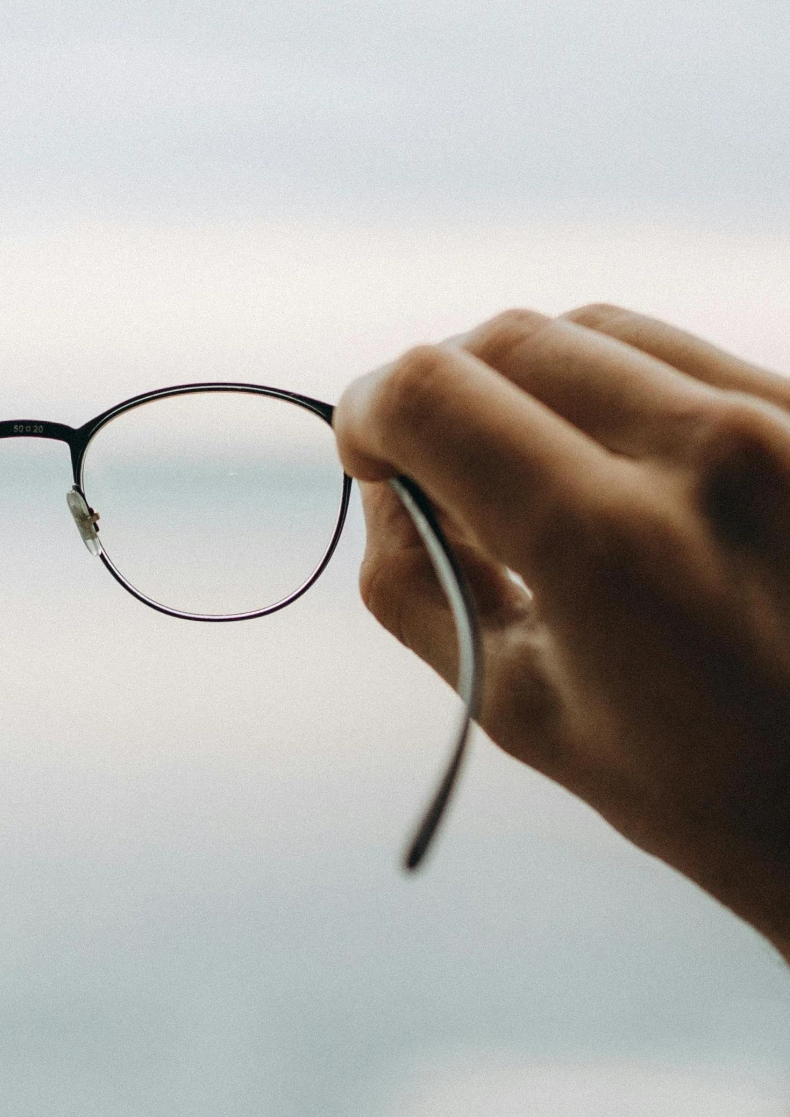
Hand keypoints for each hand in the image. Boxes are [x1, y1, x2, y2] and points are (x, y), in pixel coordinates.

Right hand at [335, 305, 789, 956]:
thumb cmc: (701, 787)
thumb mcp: (520, 706)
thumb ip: (415, 581)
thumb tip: (386, 479)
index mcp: (610, 544)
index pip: (435, 392)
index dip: (370, 410)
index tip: (369, 453)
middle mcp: (709, 453)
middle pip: (509, 340)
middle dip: (443, 390)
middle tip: (439, 467)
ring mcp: (784, 422)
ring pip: (595, 329)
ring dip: (532, 381)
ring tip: (538, 472)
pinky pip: (683, 355)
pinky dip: (618, 391)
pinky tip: (625, 471)